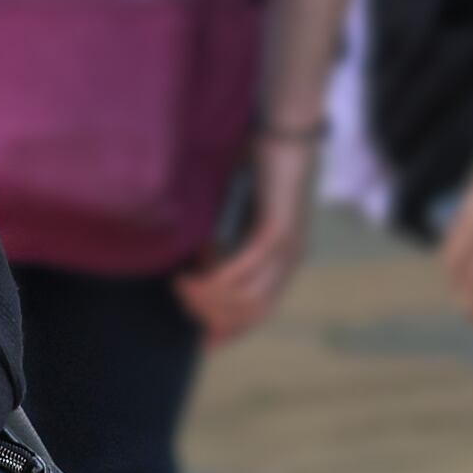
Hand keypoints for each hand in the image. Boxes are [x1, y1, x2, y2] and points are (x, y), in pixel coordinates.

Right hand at [173, 129, 320, 344]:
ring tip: (182, 283)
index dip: (231, 330)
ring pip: (247, 295)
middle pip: (252, 311)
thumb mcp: (241, 210)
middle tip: (181, 299)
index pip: (260, 312)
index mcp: (284, 259)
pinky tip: (198, 271)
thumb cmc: (260, 164)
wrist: (285, 130)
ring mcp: (287, 247)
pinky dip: (219, 275)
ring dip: (210, 295)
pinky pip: (246, 267)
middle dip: (213, 314)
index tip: (203, 342)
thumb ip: (227, 237)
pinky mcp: (277, 230)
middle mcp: (290, 260)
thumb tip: (200, 258)